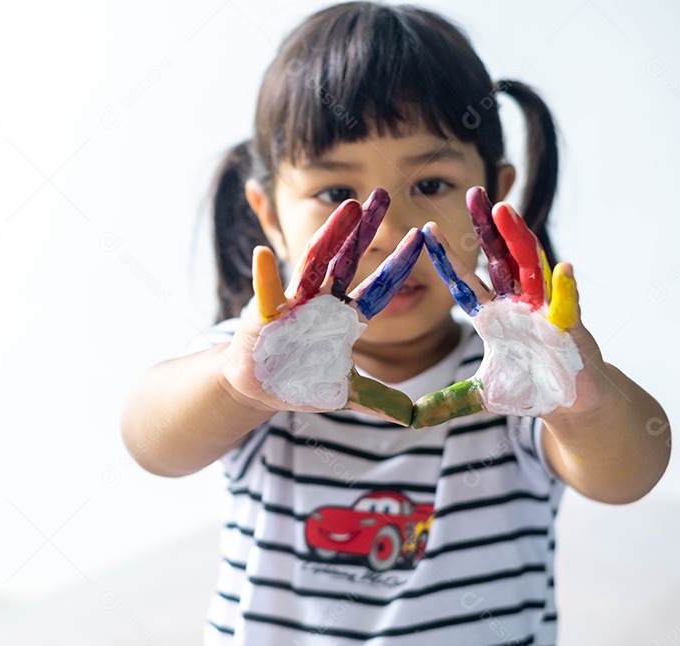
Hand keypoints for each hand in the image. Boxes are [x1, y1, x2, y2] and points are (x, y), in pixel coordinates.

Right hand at [220, 189, 424, 425]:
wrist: (258, 386)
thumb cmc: (300, 380)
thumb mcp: (345, 392)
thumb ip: (377, 399)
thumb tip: (412, 418)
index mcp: (344, 316)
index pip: (379, 286)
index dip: (398, 264)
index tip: (421, 237)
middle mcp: (322, 301)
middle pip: (348, 259)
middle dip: (365, 229)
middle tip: (384, 194)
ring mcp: (293, 303)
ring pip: (314, 263)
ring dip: (330, 236)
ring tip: (348, 206)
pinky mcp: (264, 315)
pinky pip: (265, 294)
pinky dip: (264, 276)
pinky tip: (262, 254)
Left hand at [411, 187, 605, 427]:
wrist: (572, 403)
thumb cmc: (530, 389)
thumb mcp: (480, 396)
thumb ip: (447, 402)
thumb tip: (411, 418)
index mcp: (493, 316)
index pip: (464, 282)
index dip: (446, 258)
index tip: (426, 230)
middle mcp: (518, 305)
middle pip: (499, 259)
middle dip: (486, 228)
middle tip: (472, 192)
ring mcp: (545, 311)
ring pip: (530, 269)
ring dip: (518, 240)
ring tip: (504, 212)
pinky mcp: (571, 329)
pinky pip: (568, 306)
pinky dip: (566, 289)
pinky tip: (564, 268)